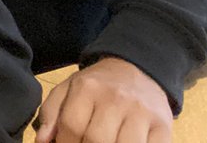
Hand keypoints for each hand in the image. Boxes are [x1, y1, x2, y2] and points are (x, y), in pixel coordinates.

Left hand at [33, 57, 172, 142]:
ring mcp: (142, 113)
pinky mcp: (163, 127)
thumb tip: (42, 140)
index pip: (71, 126)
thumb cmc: (97, 85)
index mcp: (87, 88)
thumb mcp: (69, 89)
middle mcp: (116, 99)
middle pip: (97, 140)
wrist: (136, 70)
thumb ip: (52, 113)